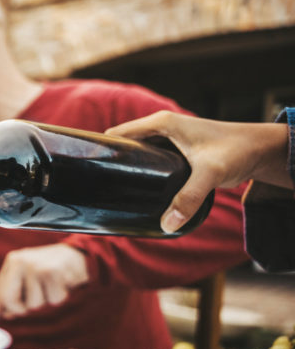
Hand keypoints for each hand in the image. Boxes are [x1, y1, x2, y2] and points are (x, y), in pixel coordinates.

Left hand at [0, 244, 88, 324]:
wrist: (79, 256)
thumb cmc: (48, 270)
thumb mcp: (25, 279)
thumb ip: (5, 299)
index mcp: (13, 262)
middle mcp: (22, 262)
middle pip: (12, 303)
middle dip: (24, 308)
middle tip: (37, 296)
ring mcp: (37, 267)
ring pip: (36, 305)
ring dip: (47, 301)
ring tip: (53, 285)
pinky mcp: (54, 272)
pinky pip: (54, 300)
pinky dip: (61, 296)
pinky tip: (64, 283)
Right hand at [107, 111, 290, 232]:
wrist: (262, 150)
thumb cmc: (237, 151)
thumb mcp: (210, 173)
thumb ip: (189, 197)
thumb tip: (167, 225)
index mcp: (160, 123)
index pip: (117, 134)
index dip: (100, 151)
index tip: (87, 171)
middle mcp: (160, 128)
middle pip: (122, 146)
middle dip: (110, 164)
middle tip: (99, 190)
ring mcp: (167, 141)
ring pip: (135, 155)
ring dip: (125, 171)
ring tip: (112, 194)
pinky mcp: (175, 154)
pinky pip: (148, 162)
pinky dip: (140, 175)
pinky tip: (136, 193)